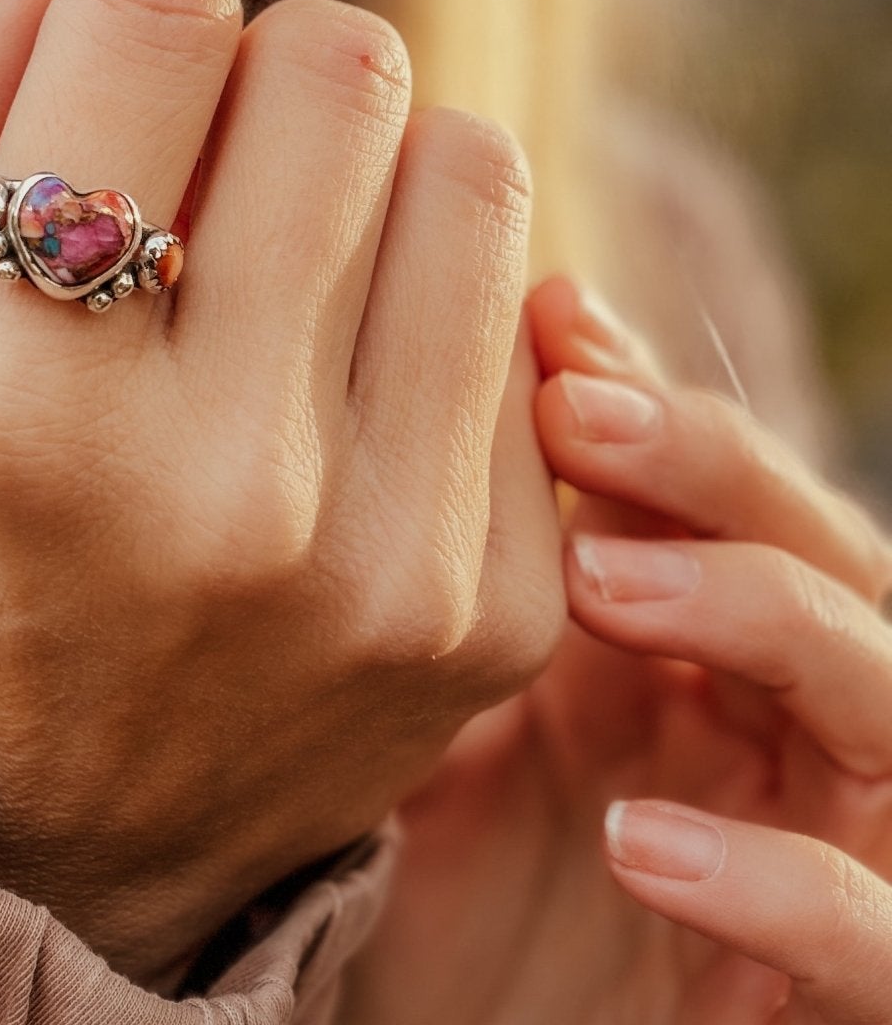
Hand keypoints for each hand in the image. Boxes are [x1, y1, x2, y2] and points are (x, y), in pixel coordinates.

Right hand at [0, 0, 563, 982]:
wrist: (66, 823)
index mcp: (17, 402)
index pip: (162, 15)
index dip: (134, 0)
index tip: (113, 74)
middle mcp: (218, 485)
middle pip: (345, 64)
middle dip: (266, 69)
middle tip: (202, 169)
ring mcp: (384, 559)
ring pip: (470, 163)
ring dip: (374, 168)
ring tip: (285, 265)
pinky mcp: (498, 607)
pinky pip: (532, 318)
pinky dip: (437, 300)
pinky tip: (349, 378)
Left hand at [340, 275, 891, 1023]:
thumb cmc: (464, 875)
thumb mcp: (458, 698)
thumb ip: (467, 563)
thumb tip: (428, 382)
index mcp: (702, 646)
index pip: (724, 490)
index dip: (655, 399)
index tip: (550, 318)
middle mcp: (783, 728)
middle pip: (825, 554)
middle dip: (714, 467)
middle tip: (577, 409)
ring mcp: (832, 850)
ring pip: (887, 701)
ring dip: (759, 617)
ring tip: (597, 581)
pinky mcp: (836, 998)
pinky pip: (876, 943)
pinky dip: (784, 888)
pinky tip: (639, 841)